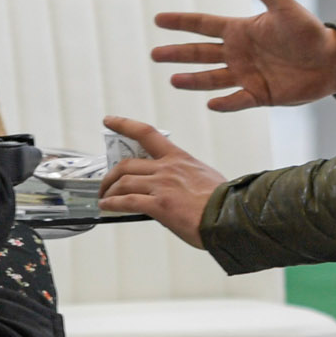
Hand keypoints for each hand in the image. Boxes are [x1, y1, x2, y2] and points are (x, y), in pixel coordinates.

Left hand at [98, 117, 223, 249]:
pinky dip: (113, 204)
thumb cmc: (224, 201)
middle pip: (127, 164)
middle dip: (111, 174)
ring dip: (109, 190)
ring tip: (105, 198)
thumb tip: (174, 187)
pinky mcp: (159, 205)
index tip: (110, 120)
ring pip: (124, 182)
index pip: (147, 133)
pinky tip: (108, 207)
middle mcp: (167, 169)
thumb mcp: (204, 177)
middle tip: (106, 183)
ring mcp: (162, 186)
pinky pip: (127, 202)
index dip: (124, 124)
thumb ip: (185, 177)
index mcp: (179, 158)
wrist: (230, 216)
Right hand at [148, 0, 335, 110]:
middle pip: (200, 53)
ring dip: (193, 80)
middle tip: (154, 55)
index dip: (181, 22)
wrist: (331, 61)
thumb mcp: (284, 6)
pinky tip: (211, 103)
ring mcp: (246, 75)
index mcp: (241, 30)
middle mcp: (238, 53)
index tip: (158, 19)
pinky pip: (237, 100)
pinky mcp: (259, 94)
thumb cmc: (309, 31)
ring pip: (212, 79)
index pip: (204, 24)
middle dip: (178, 54)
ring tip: (173, 80)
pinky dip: (225, 103)